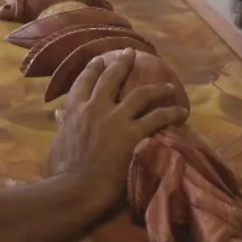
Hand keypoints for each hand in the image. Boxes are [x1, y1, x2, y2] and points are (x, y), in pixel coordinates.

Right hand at [48, 48, 187, 210]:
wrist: (75, 188)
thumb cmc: (63, 170)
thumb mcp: (59, 142)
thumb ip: (64, 124)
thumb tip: (60, 113)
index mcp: (74, 109)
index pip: (84, 81)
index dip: (94, 68)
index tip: (101, 59)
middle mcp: (95, 107)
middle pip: (112, 77)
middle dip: (122, 62)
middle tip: (131, 53)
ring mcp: (115, 119)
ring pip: (140, 94)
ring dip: (157, 88)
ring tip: (168, 86)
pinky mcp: (133, 133)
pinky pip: (157, 118)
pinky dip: (171, 113)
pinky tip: (182, 111)